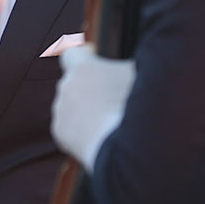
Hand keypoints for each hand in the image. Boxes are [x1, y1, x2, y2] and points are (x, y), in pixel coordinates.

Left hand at [51, 45, 134, 169]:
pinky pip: (71, 128)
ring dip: (87, 111)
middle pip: (76, 83)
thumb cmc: (142, 106)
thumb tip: (141, 62)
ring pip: (73, 106)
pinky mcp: (61, 135)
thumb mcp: (144, 75)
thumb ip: (132, 66)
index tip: (95, 62)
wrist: (130, 149)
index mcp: (83, 68)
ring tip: (113, 123)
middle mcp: (66, 87)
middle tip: (116, 100)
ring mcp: (61, 112)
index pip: (73, 54)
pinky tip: (105, 137)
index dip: (84, 58)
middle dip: (92, 89)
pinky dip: (84, 132)